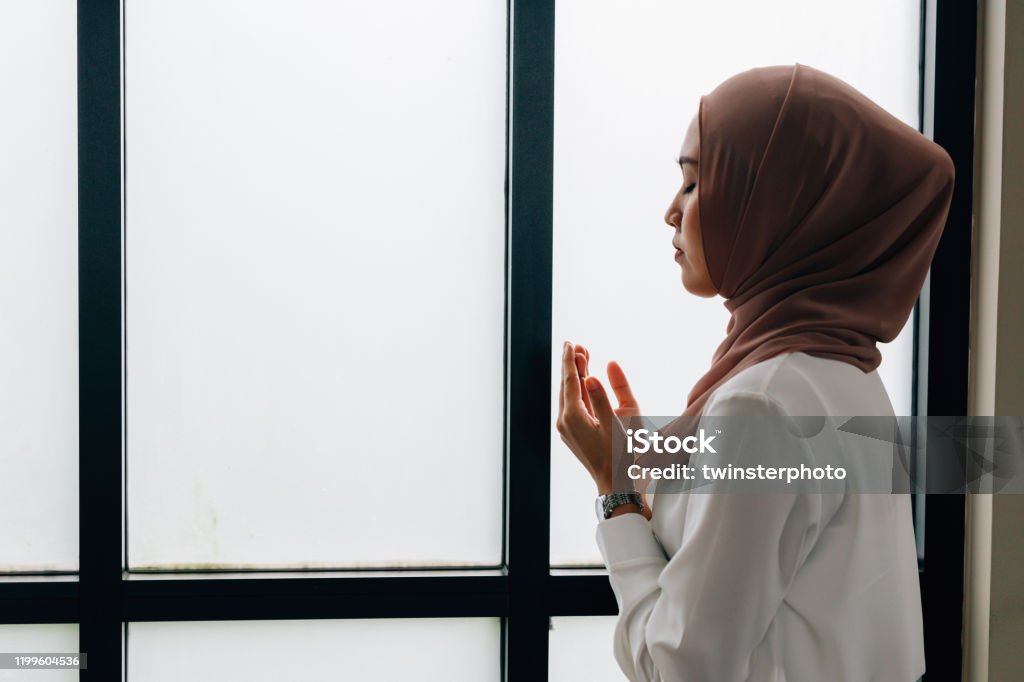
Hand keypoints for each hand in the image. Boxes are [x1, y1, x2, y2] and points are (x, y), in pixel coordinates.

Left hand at [556, 341, 651, 519]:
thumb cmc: (621, 455)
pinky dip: (578, 391)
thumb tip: (590, 376)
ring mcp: (566, 429)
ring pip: (568, 396)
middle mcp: (564, 422)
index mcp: (573, 417)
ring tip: (582, 359)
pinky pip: (572, 406)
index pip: (570, 381)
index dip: (570, 360)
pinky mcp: (571, 433)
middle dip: (571, 365)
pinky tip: (584, 383)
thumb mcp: (616, 423)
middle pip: (566, 386)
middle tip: (576, 345)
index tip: (571, 343)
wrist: (615, 483)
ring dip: (575, 377)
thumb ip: (602, 397)